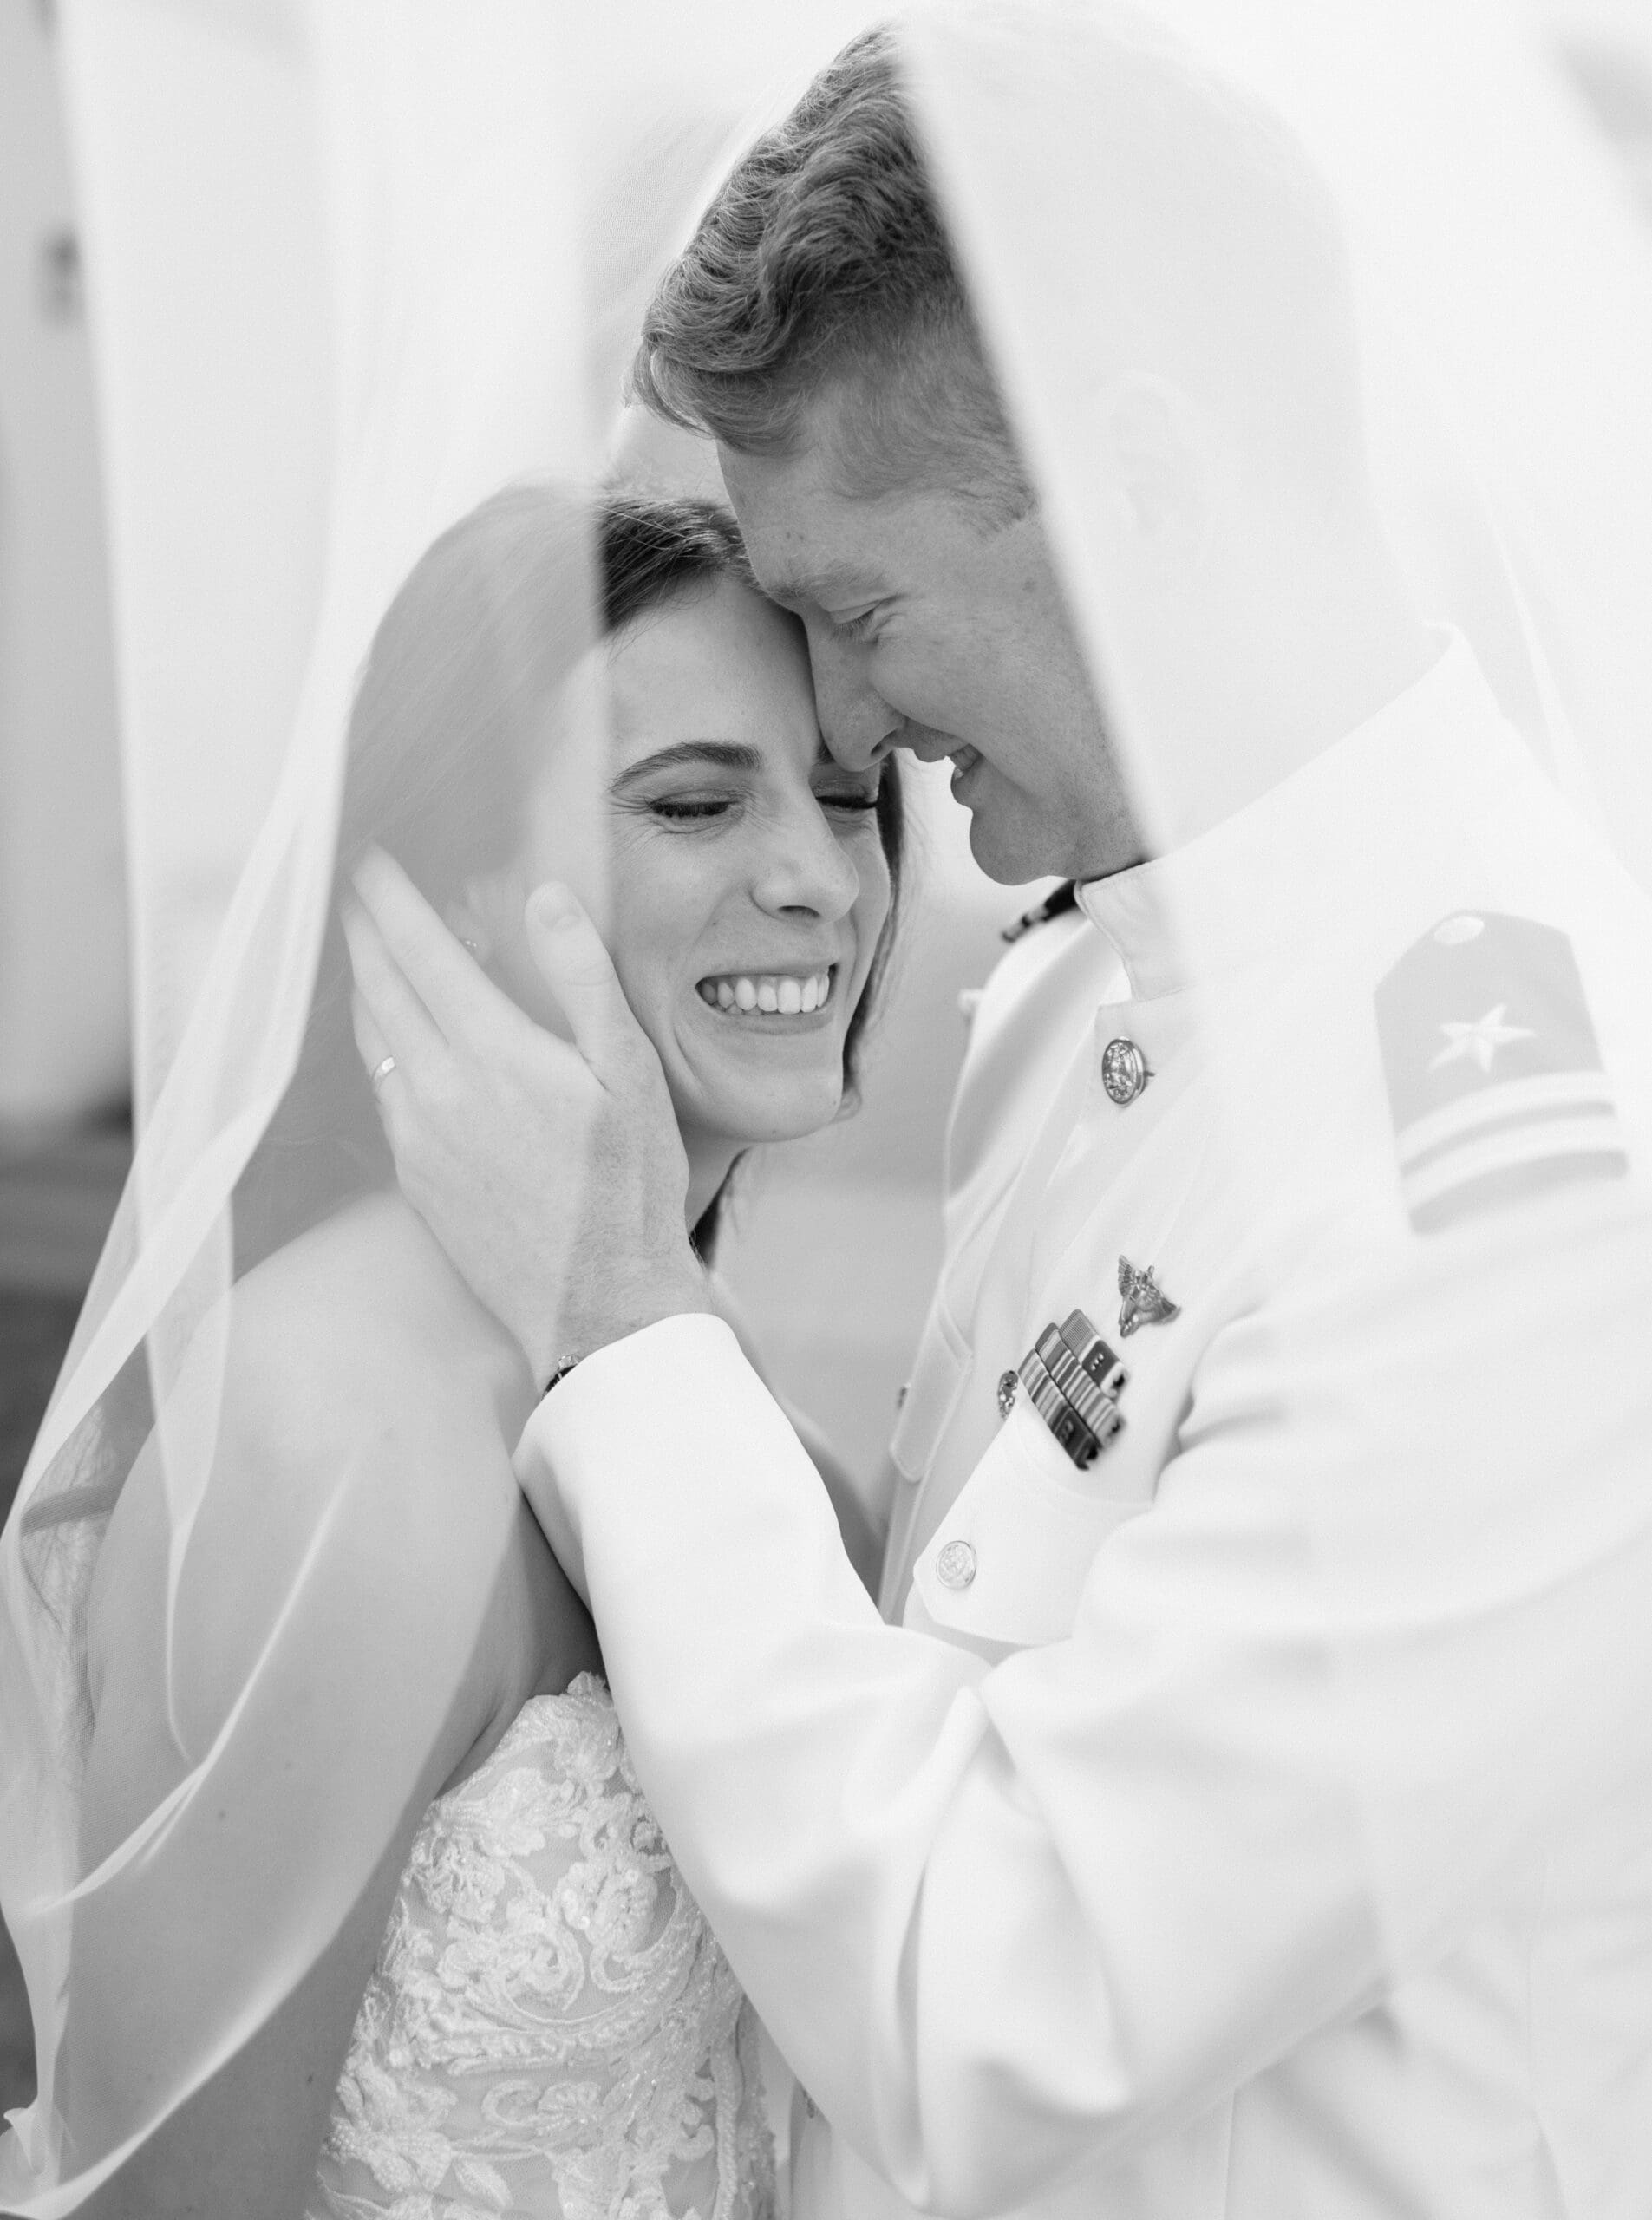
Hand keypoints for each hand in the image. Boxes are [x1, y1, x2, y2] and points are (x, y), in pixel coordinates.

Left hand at [343, 849, 710, 1383]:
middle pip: (382, 990)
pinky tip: (396, 1045)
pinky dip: (380, 1048)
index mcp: (494, 1053)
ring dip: (366, 988)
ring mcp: (418, 1138)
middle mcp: (439, 1090)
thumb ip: (583, 978)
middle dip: (365, 933)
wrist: (599, 1305)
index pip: (422, 953)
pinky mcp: (415, 1179)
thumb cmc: (630, 1189)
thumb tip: (545, 899)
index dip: (391, 901)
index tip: (371, 863)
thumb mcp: (631, 1073)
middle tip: (355, 895)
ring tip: (370, 955)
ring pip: (373, 1042)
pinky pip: (383, 1094)